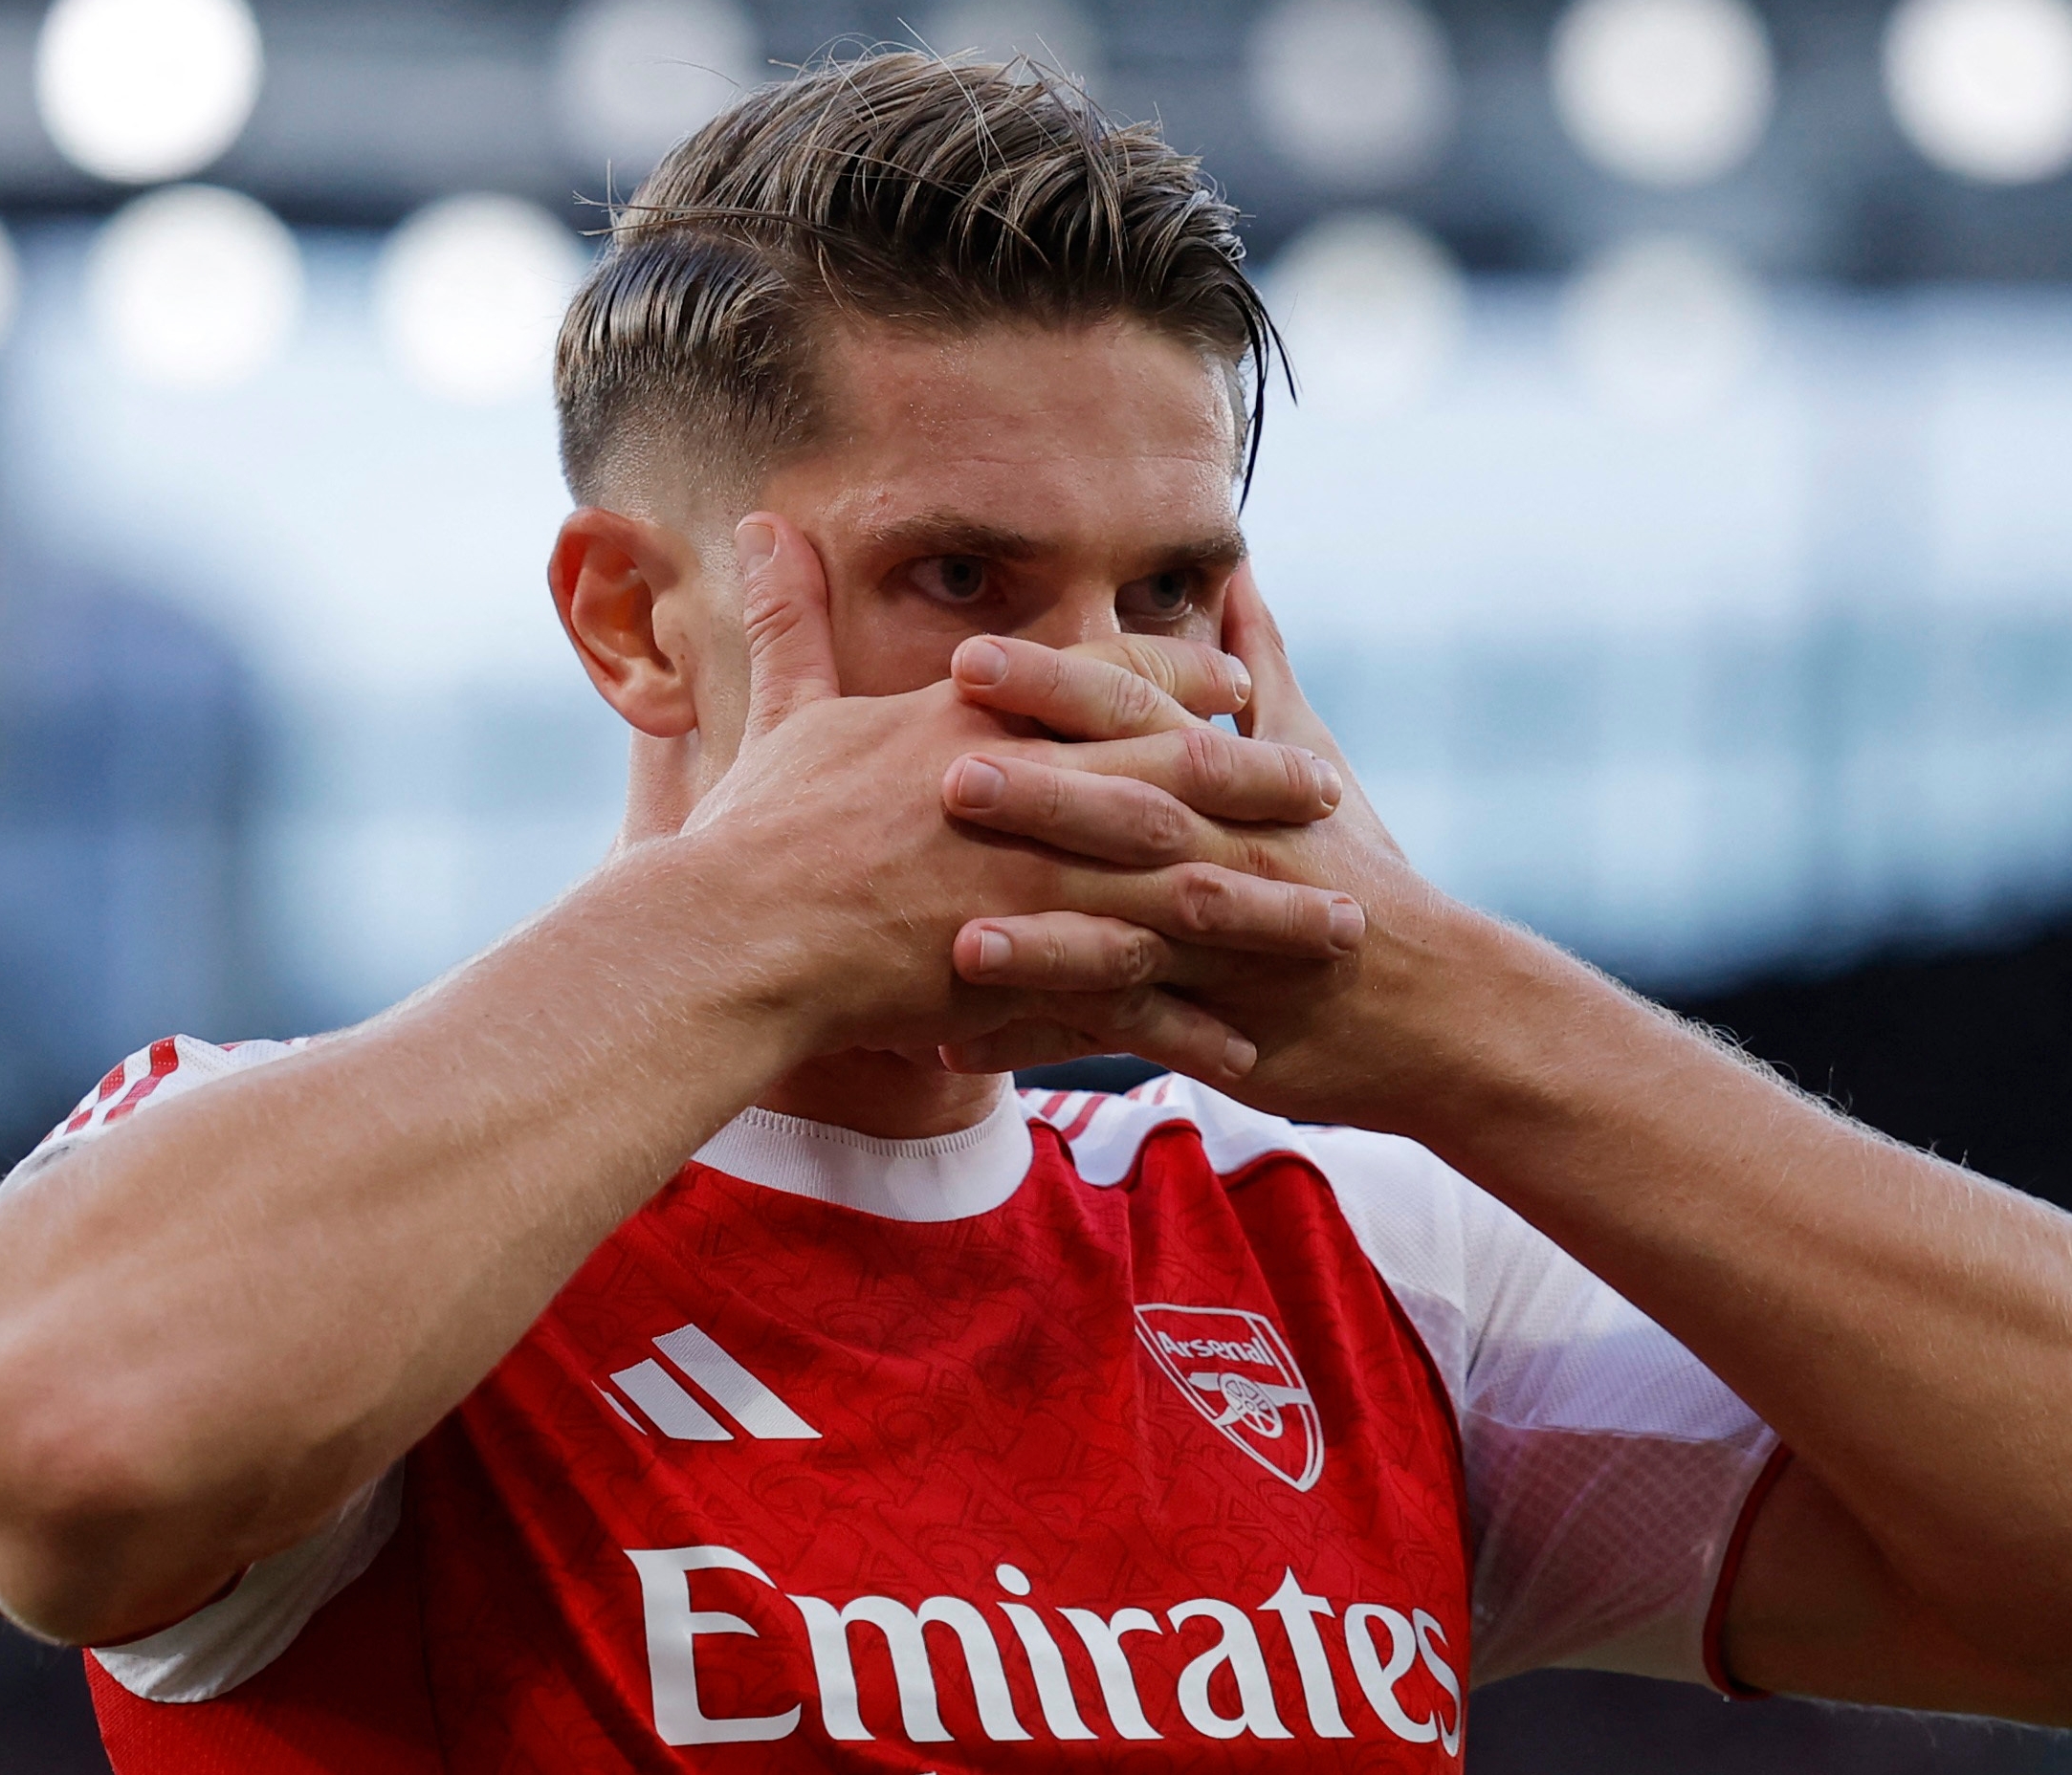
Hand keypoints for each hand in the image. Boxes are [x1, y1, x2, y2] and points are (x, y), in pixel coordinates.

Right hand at [677, 518, 1364, 1085]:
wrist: (734, 935)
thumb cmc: (752, 829)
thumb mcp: (783, 710)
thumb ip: (793, 621)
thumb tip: (763, 526)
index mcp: (983, 719)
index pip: (1108, 682)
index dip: (1181, 682)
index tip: (1235, 684)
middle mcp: (1032, 788)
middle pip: (1179, 775)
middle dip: (1264, 783)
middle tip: (1330, 792)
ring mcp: (1040, 879)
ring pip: (1188, 887)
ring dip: (1270, 908)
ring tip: (1337, 924)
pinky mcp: (1034, 965)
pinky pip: (1139, 996)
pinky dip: (1197, 1020)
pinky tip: (1250, 1043)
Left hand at [932, 564, 1457, 1127]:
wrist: (1437, 1003)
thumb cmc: (1357, 870)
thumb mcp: (1313, 757)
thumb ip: (1259, 665)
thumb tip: (1237, 570)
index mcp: (1232, 780)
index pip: (1139, 714)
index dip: (1058, 686)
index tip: (971, 661)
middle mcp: (1226, 852)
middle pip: (1132, 812)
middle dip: (1042, 793)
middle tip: (943, 773)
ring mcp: (1221, 946)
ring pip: (1127, 933)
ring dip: (1042, 938)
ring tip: (956, 939)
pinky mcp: (1214, 1028)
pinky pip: (1115, 1037)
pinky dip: (1036, 1042)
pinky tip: (951, 1047)